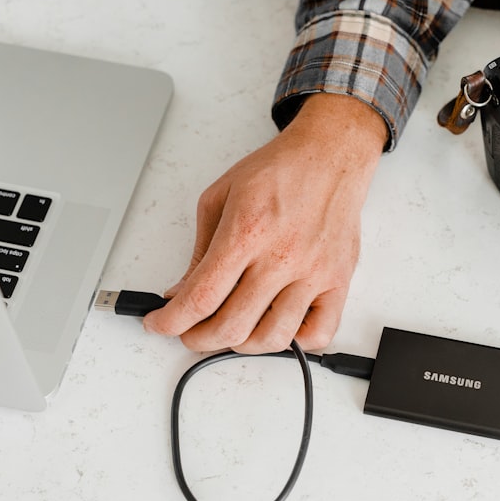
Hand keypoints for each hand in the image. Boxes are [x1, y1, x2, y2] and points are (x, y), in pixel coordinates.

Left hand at [143, 93, 385, 352]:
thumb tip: (182, 291)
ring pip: (272, 338)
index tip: (161, 323)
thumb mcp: (221, 197)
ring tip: (230, 331)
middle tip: (190, 331)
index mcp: (247, 231)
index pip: (201, 297)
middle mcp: (282, 256)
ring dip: (240, 345)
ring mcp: (314, 273)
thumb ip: (200, 249)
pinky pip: (319, 333)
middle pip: (231, 326)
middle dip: (197, 338)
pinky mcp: (338, 281)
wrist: (330, 155)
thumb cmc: (280, 170)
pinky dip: (294, 343)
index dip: (171, 321)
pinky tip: (277, 327)